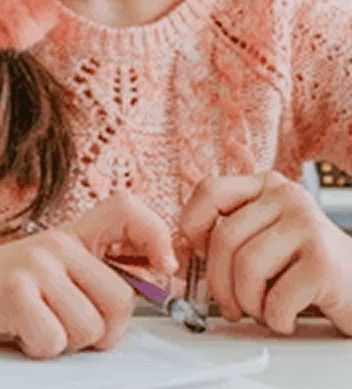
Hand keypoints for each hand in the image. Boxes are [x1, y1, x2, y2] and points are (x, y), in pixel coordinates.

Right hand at [0, 191, 176, 359]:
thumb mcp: (44, 273)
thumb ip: (91, 273)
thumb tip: (156, 281)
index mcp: (67, 237)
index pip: (127, 210)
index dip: (158, 236)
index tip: (164, 269)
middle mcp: (55, 244)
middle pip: (122, 300)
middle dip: (102, 331)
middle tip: (62, 325)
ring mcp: (35, 265)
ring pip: (92, 329)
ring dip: (66, 344)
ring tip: (33, 325)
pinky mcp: (15, 291)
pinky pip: (55, 342)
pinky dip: (37, 350)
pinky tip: (14, 330)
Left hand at [179, 171, 351, 334]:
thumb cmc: (307, 265)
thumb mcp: (267, 236)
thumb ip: (231, 232)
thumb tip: (181, 248)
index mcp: (265, 186)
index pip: (210, 190)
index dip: (192, 225)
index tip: (196, 253)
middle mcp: (286, 197)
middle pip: (225, 238)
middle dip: (219, 283)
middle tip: (229, 306)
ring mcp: (307, 225)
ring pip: (247, 267)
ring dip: (248, 304)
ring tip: (262, 311)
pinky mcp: (324, 262)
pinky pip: (277, 297)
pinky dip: (274, 318)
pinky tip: (285, 318)